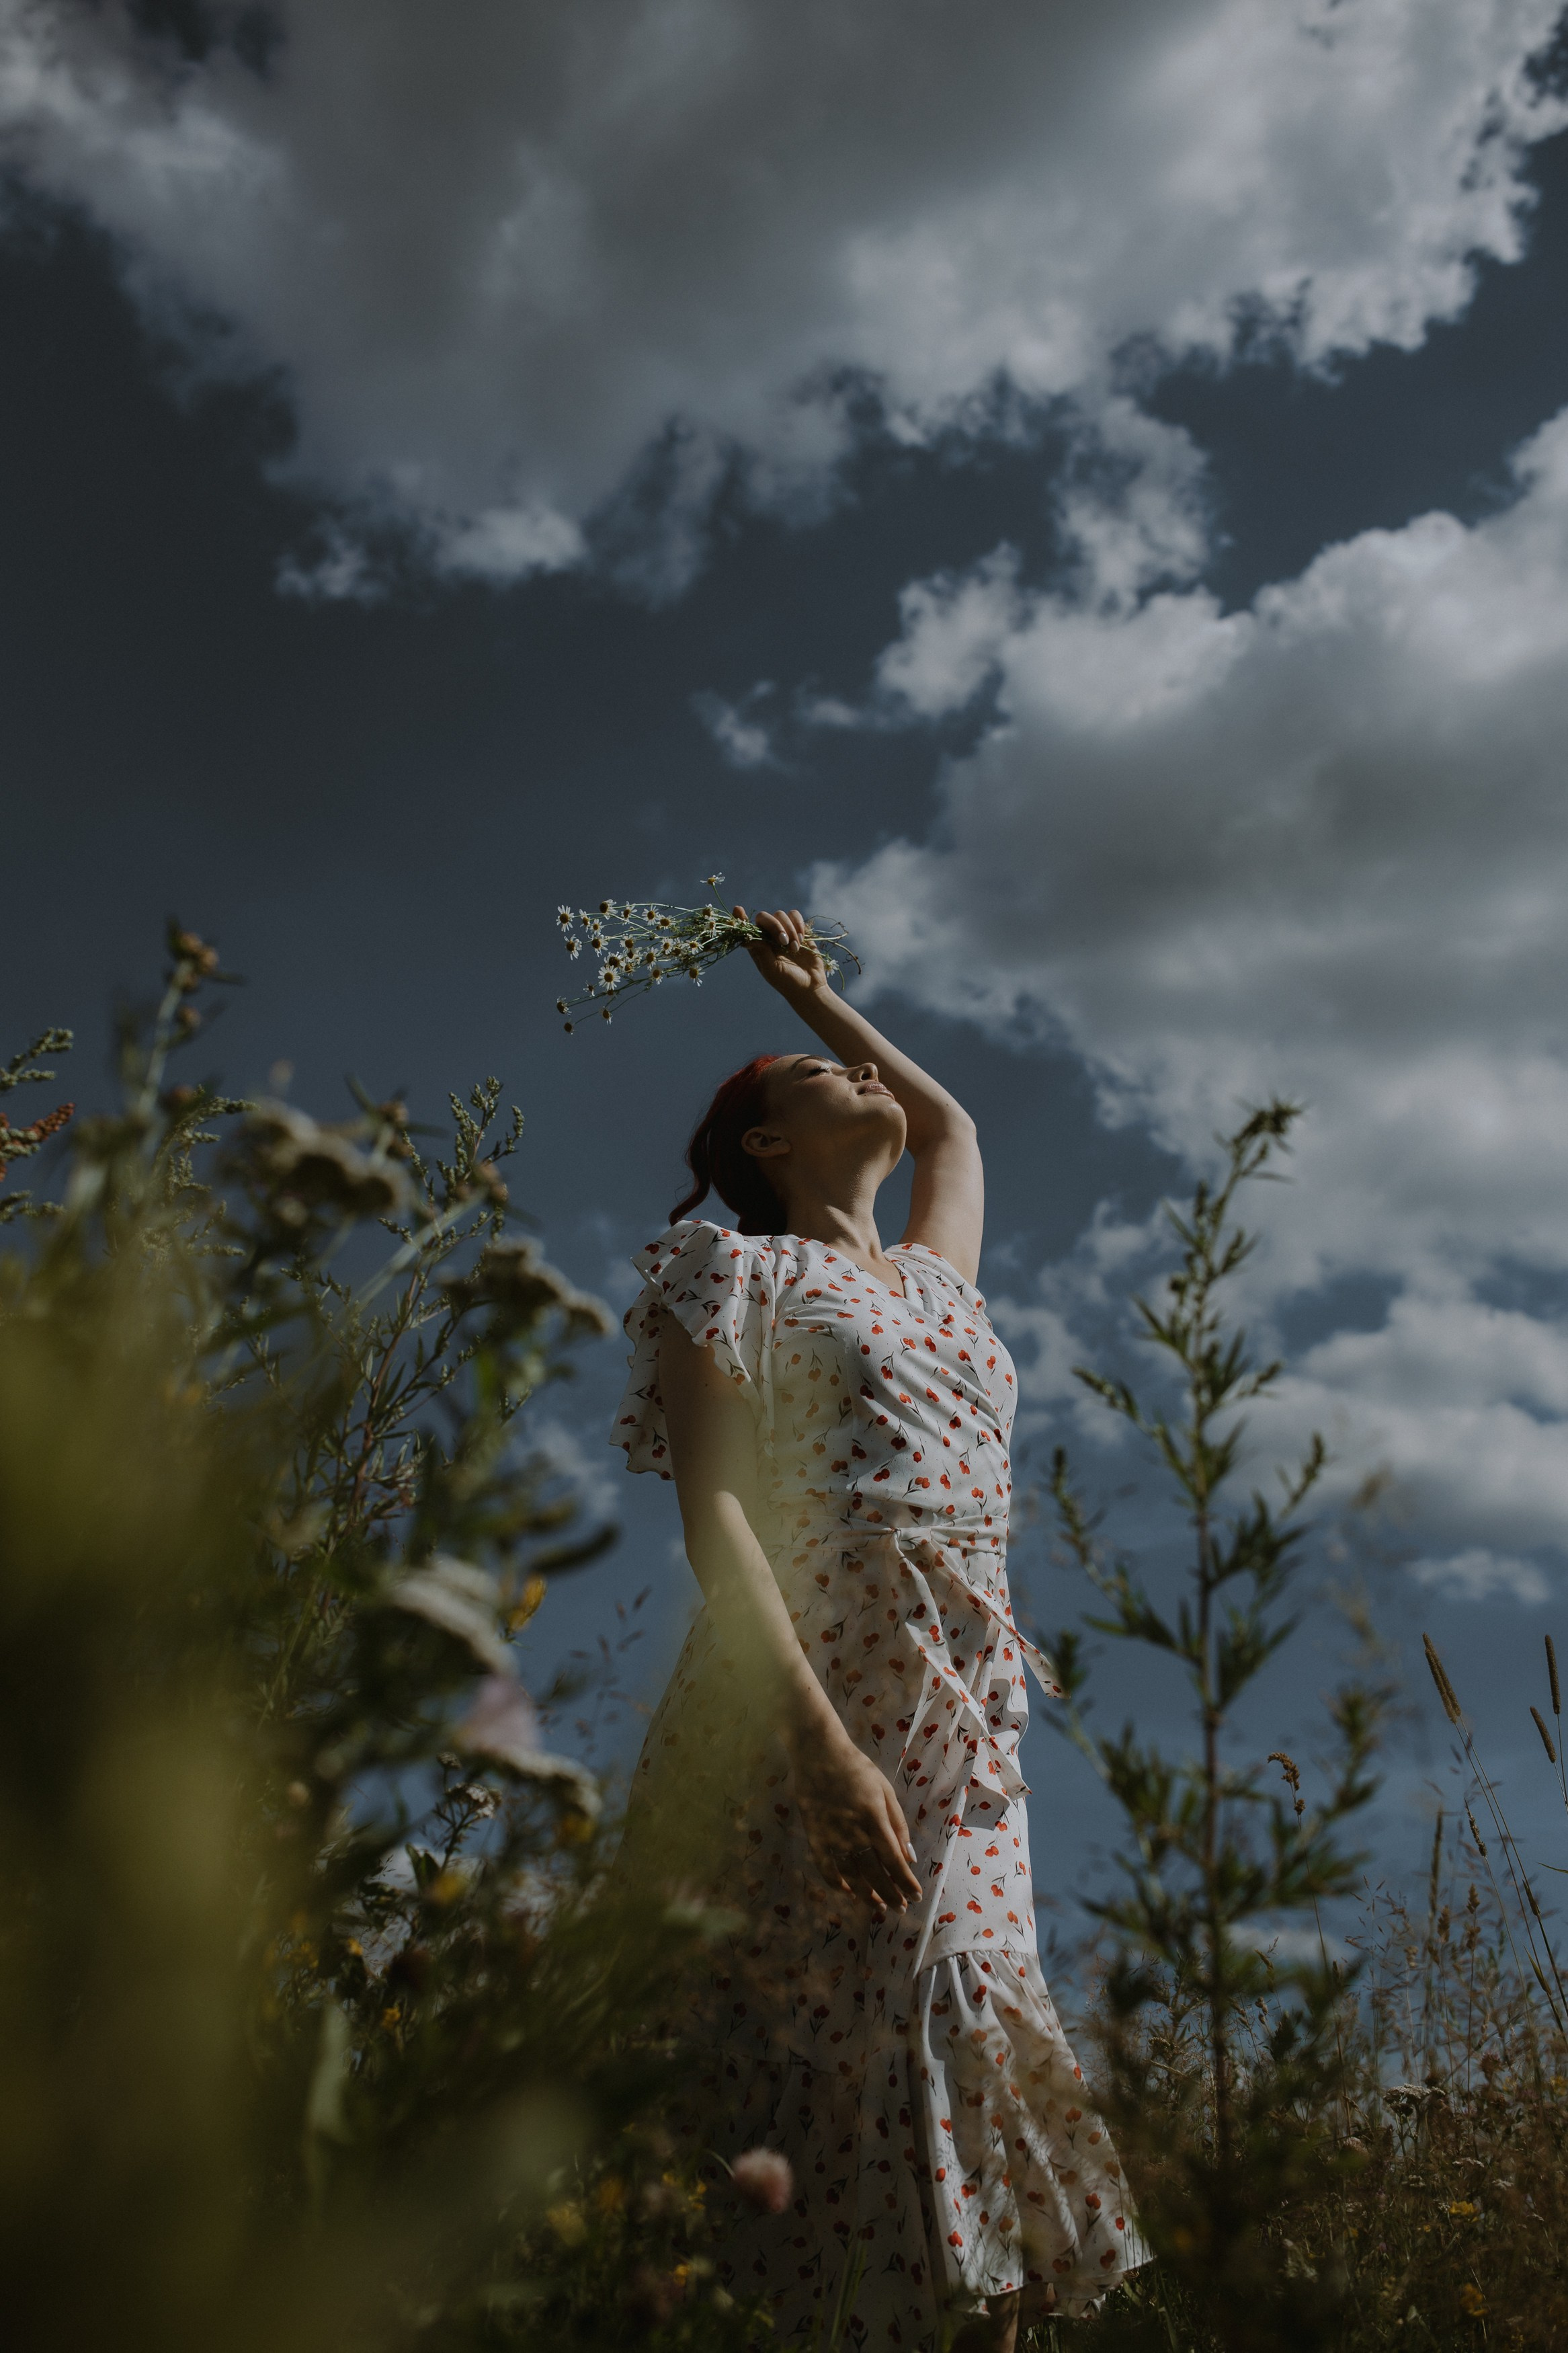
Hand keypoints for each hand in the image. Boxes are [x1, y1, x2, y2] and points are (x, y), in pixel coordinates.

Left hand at [741, 906, 829, 1000]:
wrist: (810, 986)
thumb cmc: (787, 981)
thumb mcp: (771, 969)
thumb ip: (761, 952)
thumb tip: (747, 938)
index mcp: (758, 946)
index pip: (746, 928)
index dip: (740, 918)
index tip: (738, 909)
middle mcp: (768, 936)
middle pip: (765, 917)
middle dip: (775, 926)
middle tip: (783, 942)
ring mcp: (784, 931)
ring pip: (781, 915)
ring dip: (789, 930)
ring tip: (795, 948)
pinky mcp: (799, 929)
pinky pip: (795, 915)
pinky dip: (798, 925)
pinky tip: (801, 940)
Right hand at [785, 1724, 922, 1916]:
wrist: (819, 1754)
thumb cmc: (857, 1769)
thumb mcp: (885, 1790)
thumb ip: (898, 1824)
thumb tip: (908, 1856)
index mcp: (875, 1819)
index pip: (894, 1860)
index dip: (905, 1882)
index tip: (915, 1896)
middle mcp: (854, 1833)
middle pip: (875, 1873)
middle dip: (890, 1894)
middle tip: (900, 1908)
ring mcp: (832, 1837)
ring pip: (851, 1876)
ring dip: (867, 1894)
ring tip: (878, 1907)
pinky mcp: (814, 1836)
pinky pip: (825, 1867)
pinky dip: (836, 1883)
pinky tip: (847, 1891)